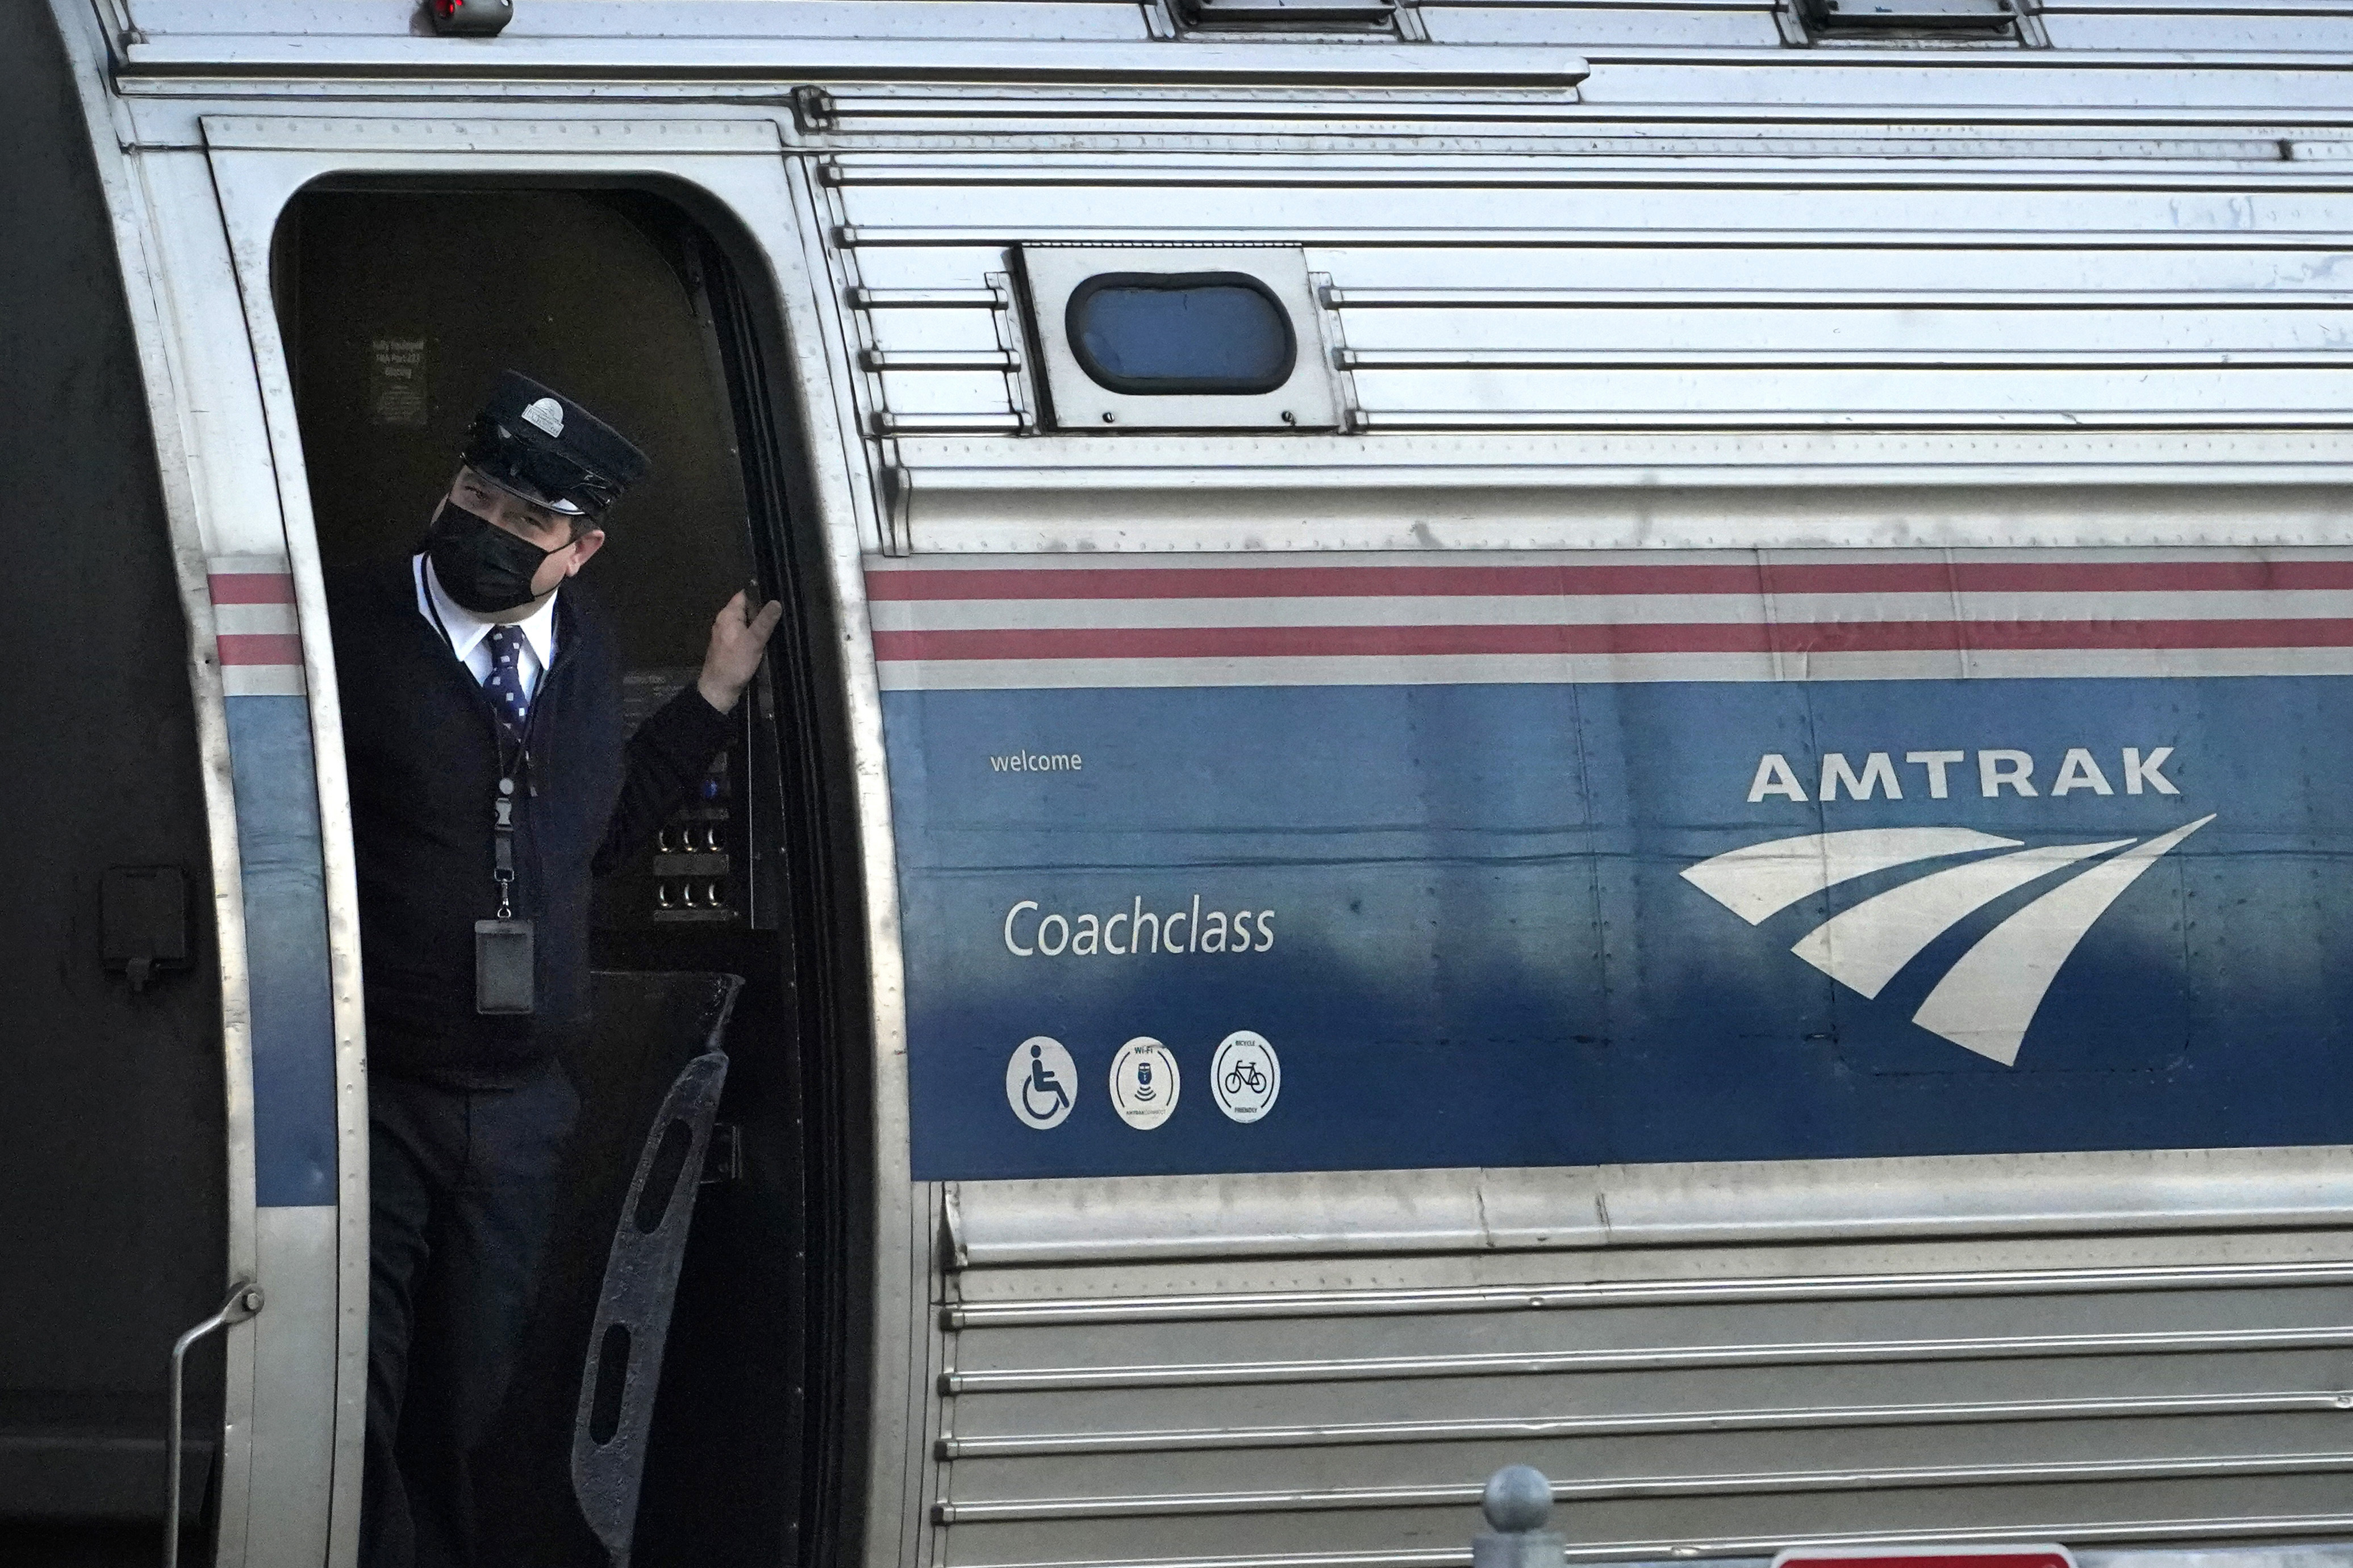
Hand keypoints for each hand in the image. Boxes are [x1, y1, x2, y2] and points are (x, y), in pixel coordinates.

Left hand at [696, 590, 782, 712]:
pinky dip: (754, 636)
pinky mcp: (730, 647)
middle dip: (762, 611)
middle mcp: (725, 622)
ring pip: (746, 623)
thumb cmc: (735, 664)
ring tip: (778, 626)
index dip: (759, 594)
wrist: (719, 690)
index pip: (744, 595)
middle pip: (746, 609)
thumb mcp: (753, 641)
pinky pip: (744, 635)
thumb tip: (776, 601)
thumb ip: (765, 621)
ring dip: (759, 625)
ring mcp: (726, 635)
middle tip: (782, 614)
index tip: (777, 596)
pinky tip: (765, 641)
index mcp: (727, 615)